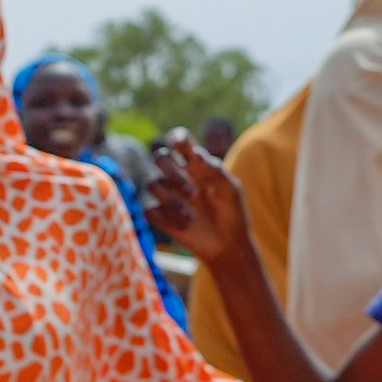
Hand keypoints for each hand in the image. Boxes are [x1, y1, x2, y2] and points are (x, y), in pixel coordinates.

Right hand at [144, 138, 251, 266]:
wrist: (227, 244)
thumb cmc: (232, 213)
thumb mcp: (231, 190)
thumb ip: (215, 170)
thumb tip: (195, 153)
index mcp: (196, 164)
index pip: (180, 141)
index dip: (176, 137)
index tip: (178, 144)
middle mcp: (178, 175)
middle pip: (160, 158)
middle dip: (173, 173)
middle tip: (192, 192)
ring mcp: (167, 195)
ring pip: (153, 184)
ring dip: (172, 201)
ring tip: (192, 218)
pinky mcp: (159, 215)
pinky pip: (149, 210)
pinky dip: (166, 218)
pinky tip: (183, 227)